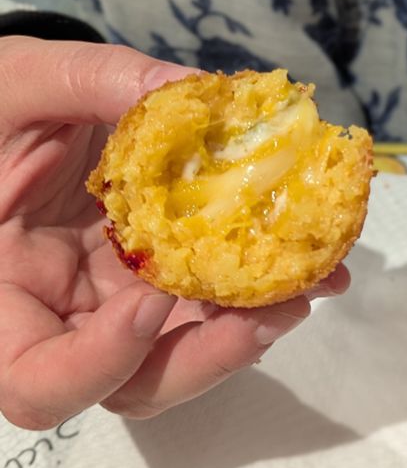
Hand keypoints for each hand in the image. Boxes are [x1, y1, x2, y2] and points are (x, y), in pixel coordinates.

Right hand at [0, 37, 347, 429]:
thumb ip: (99, 81)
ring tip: (314, 280)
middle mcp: (63, 316)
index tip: (152, 300)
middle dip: (210, 358)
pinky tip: (308, 254)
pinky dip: (258, 288)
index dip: (99, 362)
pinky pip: (210, 302)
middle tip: (275, 312)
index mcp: (5, 291)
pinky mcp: (161, 279)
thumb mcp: (26, 82)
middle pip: (132, 385)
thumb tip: (197, 87)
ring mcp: (117, 304)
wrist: (17, 109)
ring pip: (186, 354)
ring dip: (252, 328)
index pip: (36, 377)